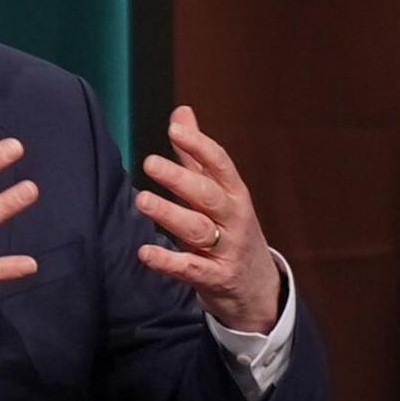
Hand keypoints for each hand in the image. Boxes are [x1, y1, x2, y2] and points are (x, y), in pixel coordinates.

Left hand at [135, 105, 282, 331]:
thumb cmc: (231, 231)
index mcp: (235, 194)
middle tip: (150, 163)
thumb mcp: (220, 193)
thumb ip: (196, 155)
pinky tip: (145, 252)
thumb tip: (181, 112)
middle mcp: (234, 219)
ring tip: (142, 201)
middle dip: (181, 178)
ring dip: (170, 214)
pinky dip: (168, 262)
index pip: (221, 164)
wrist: (257, 289)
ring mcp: (227, 250)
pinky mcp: (216, 278)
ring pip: (198, 229)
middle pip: (208, 195)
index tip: (174, 129)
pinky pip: (191, 269)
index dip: (199, 146)